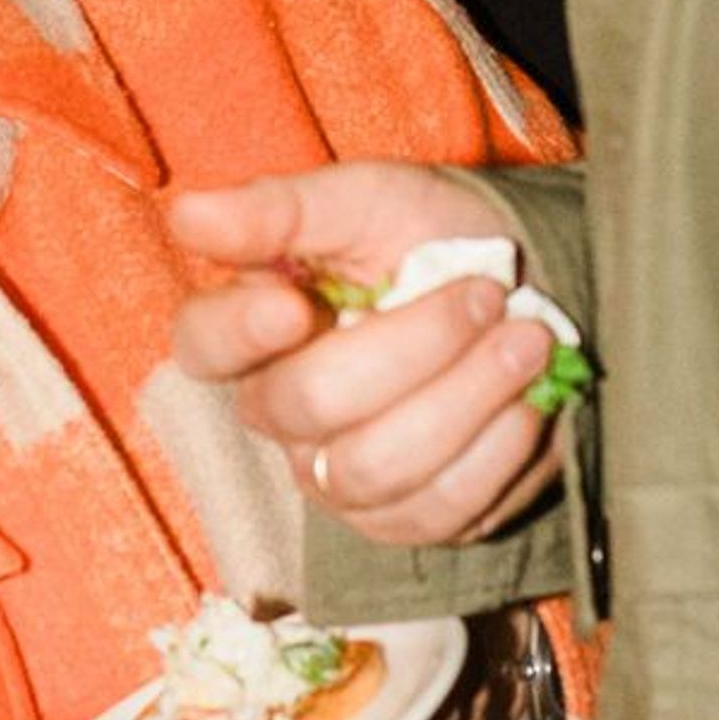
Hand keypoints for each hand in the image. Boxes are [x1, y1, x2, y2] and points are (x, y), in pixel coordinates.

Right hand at [169, 163, 567, 552]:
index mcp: (255, 325)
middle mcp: (282, 411)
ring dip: (467, 397)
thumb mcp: (368, 199)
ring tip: (527, 339)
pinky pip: (440, 510)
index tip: (294, 304)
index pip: (203, 344)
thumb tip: (186, 215)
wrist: (532, 284)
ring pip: (377, 468)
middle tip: (486, 294)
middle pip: (309, 405)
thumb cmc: (431, 235)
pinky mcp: (406, 521)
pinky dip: (499, 449)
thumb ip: (282, 209)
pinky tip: (527, 400)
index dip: (240, 334)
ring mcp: (339, 477)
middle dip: (415, 346)